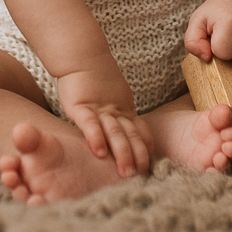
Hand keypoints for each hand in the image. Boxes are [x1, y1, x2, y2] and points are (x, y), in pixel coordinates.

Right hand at [54, 53, 153, 177]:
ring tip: (126, 172)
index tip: (151, 166)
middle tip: (142, 176)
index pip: (140, 131)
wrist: (81, 55)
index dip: (146, 148)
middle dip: (137, 156)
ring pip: (114, 132)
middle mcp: (115, 111)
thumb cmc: (94, 78)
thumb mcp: (112, 97)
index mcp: (124, 110)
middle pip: (130, 135)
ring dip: (122, 152)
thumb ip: (119, 114)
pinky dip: (96, 138)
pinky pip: (89, 124)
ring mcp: (98, 108)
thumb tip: (124, 136)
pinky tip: (100, 153)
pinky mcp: (80, 106)